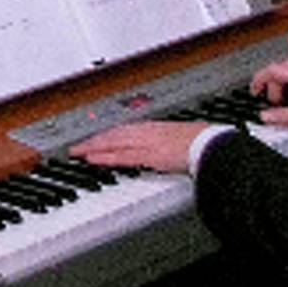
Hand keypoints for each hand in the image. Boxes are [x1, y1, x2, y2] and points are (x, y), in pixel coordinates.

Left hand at [71, 120, 210, 174]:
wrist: (211, 144)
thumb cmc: (202, 142)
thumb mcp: (178, 138)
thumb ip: (165, 142)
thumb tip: (162, 147)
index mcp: (153, 127)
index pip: (122, 129)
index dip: (105, 134)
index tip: (92, 138)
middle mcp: (146, 131)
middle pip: (113, 134)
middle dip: (93, 140)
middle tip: (75, 145)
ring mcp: (147, 143)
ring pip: (113, 143)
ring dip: (93, 147)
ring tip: (77, 152)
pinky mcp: (150, 156)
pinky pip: (122, 156)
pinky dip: (106, 157)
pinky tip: (93, 160)